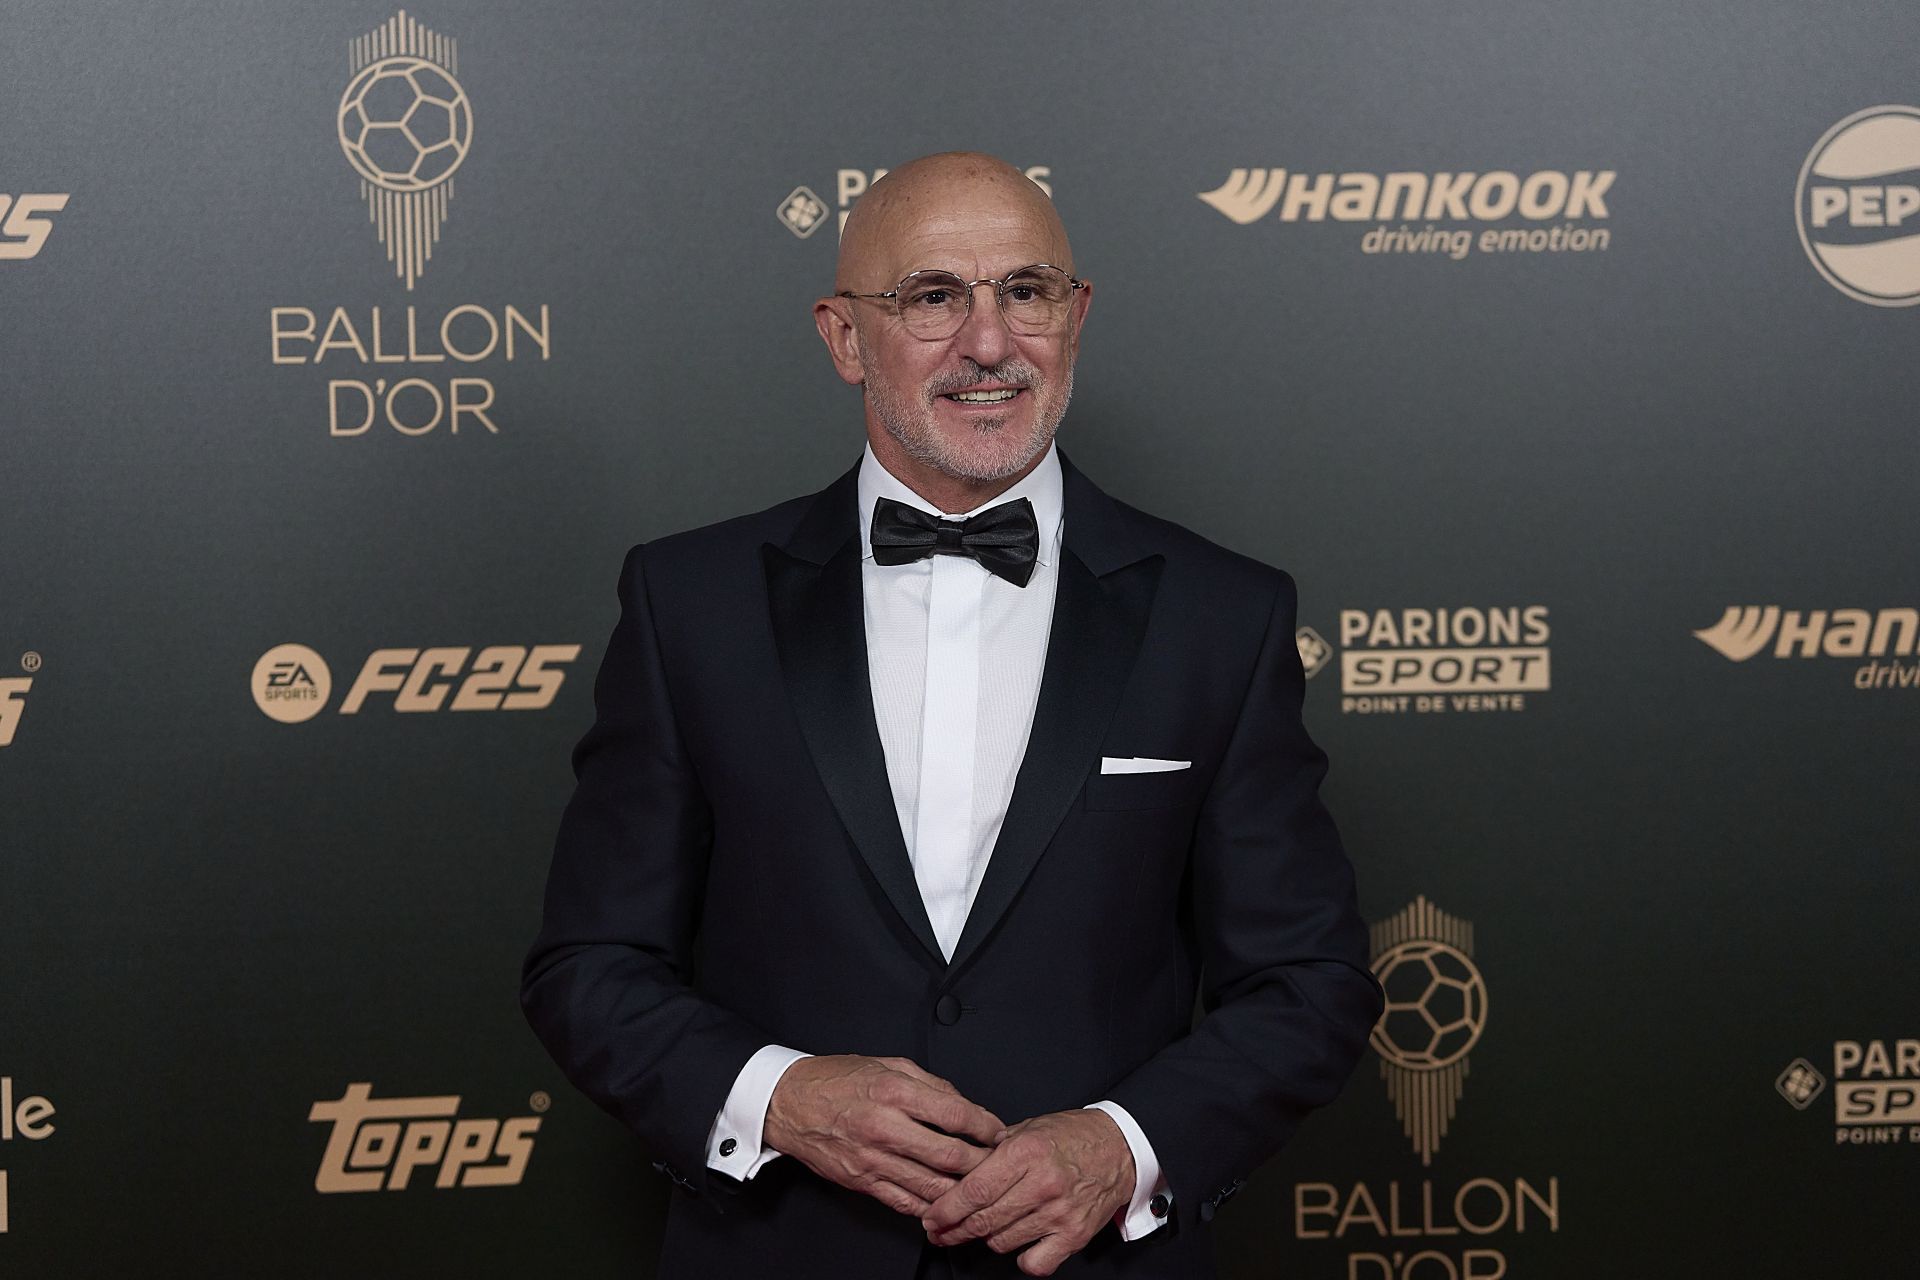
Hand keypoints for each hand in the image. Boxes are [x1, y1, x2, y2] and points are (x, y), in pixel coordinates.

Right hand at [764, 1055, 1004, 1217]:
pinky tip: (946, 1202)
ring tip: (979, 1185)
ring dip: (961, 1190)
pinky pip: (905, 1202)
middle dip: (981, 1162)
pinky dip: (930, 1207)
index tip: (998, 1130)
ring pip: (931, 1185)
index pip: (954, 1113)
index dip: (984, 1125)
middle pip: (948, 1155)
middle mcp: (884, 1127)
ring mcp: (872, 1159)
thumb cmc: (837, 1080)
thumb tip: (964, 1105)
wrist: (788, 1103)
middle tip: (998, 1162)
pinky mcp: (862, 1182)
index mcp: (892, 1092)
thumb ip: (930, 1084)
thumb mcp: (887, 1064)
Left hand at [922, 1108, 1135, 1275]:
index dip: (947, 1209)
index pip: (975, 1190)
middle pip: (985, 1220)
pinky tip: (1019, 1242)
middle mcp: (1043, 1184)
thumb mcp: (1030, 1127)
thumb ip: (995, 1149)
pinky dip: (1022, 1257)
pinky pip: (1035, 1263)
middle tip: (941, 1231)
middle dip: (955, 1230)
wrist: (1121, 1147)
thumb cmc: (1074, 1136)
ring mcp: (1060, 1213)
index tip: (932, 1218)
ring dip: (987, 1238)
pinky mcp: (1075, 1235)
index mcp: (1027, 1152)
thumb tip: (958, 1170)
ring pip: (1004, 1242)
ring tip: (985, 1228)